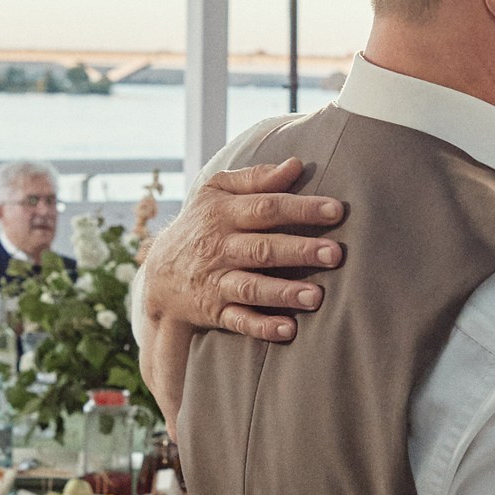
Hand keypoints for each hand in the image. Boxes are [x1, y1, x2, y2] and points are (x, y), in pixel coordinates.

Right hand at [141, 158, 345, 343]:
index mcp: (223, 213)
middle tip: (334, 254)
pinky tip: (288, 330)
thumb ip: (255, 179)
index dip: (301, 208)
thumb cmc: (200, 224)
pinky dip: (262, 326)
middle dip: (299, 251)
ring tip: (316, 296)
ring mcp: (216, 281)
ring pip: (251, 286)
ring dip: (284, 292)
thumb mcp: (216, 192)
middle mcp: (219, 247)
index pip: (266, 207)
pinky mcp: (213, 311)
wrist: (157, 273)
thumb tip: (294, 165)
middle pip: (263, 248)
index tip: (336, 210)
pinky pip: (238, 320)